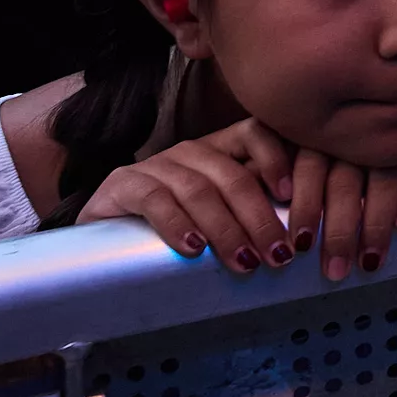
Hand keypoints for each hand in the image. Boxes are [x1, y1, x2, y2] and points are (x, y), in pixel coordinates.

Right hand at [76, 119, 296, 270]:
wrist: (99, 241)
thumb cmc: (172, 231)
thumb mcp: (217, 217)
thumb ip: (249, 216)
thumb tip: (297, 242)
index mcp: (218, 151)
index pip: (255, 134)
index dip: (277, 159)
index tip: (292, 196)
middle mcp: (190, 152)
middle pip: (232, 175)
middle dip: (259, 217)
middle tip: (278, 255)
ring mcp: (154, 166)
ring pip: (198, 189)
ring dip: (226, 229)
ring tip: (244, 262)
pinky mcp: (121, 186)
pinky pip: (154, 200)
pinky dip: (178, 224)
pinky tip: (193, 248)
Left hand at [283, 126, 396, 278]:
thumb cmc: (347, 140)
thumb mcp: (313, 142)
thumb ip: (296, 175)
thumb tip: (278, 232)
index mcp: (325, 128)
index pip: (310, 166)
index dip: (306, 206)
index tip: (302, 245)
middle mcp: (361, 126)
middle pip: (346, 179)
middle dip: (339, 229)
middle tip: (336, 270)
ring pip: (385, 176)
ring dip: (376, 221)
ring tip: (370, 260)